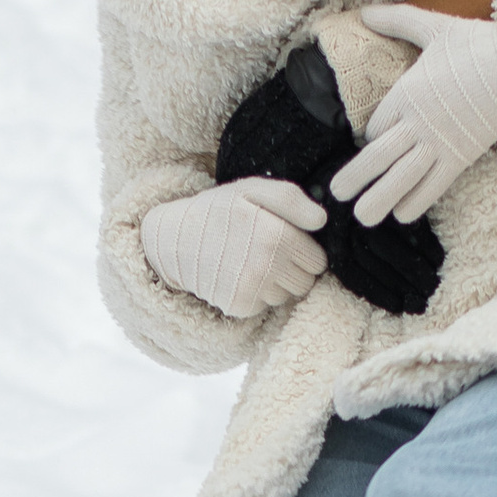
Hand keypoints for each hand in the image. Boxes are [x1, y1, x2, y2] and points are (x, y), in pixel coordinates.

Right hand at [140, 177, 327, 317]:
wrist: (174, 239)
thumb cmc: (218, 211)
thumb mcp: (252, 189)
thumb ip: (291, 199)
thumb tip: (322, 220)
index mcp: (277, 236)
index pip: (318, 261)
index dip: (304, 250)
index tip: (284, 240)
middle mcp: (267, 267)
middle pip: (306, 283)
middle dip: (293, 269)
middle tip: (267, 251)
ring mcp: (252, 290)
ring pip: (287, 296)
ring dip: (276, 283)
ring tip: (250, 262)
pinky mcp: (239, 307)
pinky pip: (265, 306)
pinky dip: (258, 294)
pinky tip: (239, 276)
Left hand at [328, 11, 496, 225]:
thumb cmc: (479, 44)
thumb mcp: (434, 26)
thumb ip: (397, 20)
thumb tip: (364, 11)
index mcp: (407, 92)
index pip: (376, 126)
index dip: (368, 139)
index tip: (367, 145)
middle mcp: (419, 122)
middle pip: (378, 156)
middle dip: (356, 177)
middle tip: (336, 195)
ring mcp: (441, 143)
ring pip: (402, 178)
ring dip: (380, 198)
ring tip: (363, 218)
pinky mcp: (462, 157)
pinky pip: (435, 186)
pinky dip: (418, 201)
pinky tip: (403, 215)